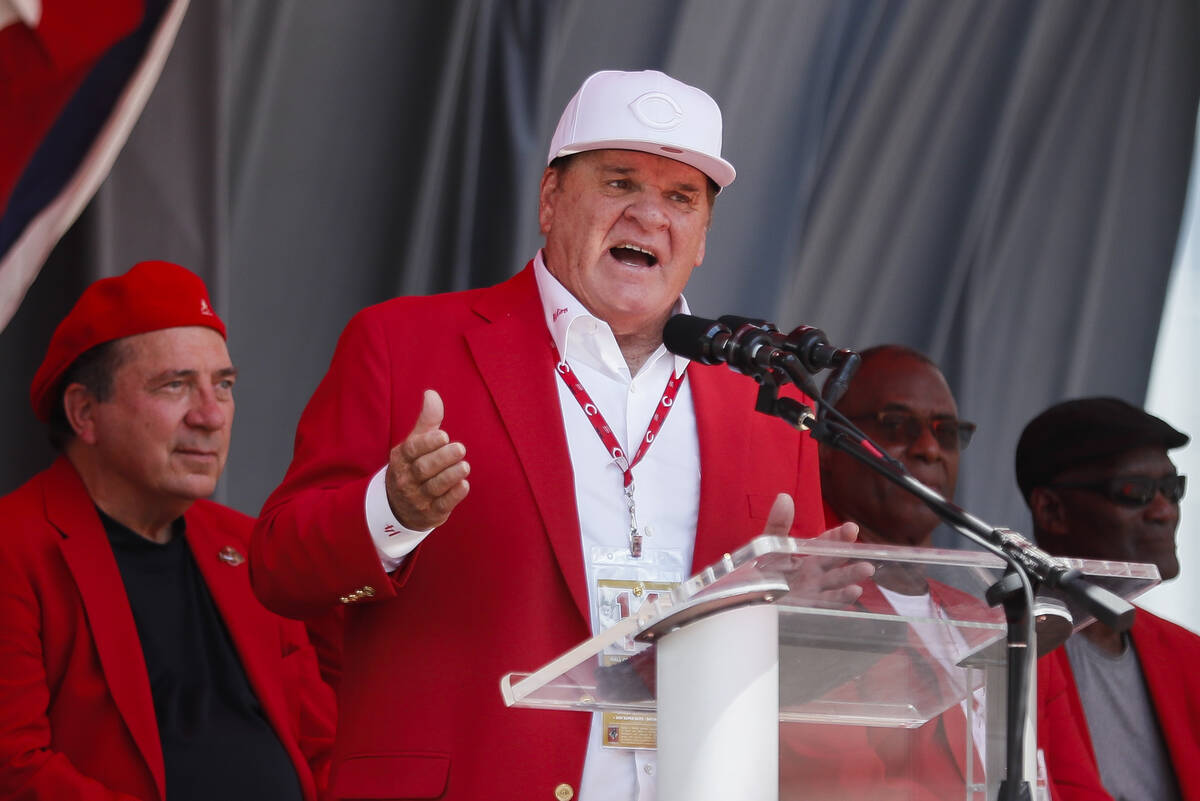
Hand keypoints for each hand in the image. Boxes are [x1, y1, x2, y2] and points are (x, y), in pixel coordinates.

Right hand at [385, 389, 469, 529]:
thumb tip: (431, 393)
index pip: (412, 450)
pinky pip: (441, 505)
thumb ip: (426, 420)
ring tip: (465, 466)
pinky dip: (453, 496)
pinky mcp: (430, 513)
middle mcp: (406, 479)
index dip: (427, 443)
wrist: (398, 506)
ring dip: (450, 476)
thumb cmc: (412, 466)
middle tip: (460, 448)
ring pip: (433, 487)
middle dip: (442, 458)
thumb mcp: (415, 443)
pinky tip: (464, 485)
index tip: (444, 435)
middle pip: (423, 468)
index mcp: (401, 459)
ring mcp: (417, 498)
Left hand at [763, 493, 873, 605]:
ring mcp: (813, 591)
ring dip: (851, 577)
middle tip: (866, 552)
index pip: (827, 543)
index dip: (840, 536)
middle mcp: (814, 573)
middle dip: (849, 557)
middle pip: (835, 563)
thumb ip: (778, 523)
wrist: (744, 595)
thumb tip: (785, 497)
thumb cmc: (761, 569)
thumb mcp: (769, 545)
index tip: (851, 529)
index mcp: (807, 556)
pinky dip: (840, 598)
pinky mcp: (807, 606)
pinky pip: (826, 602)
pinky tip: (854, 592)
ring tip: (866, 570)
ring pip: (836, 582)